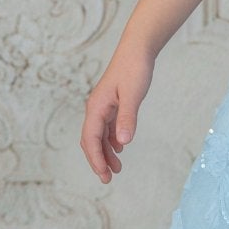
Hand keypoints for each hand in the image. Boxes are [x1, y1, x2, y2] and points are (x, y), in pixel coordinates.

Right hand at [81, 43, 154, 182]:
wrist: (137, 50)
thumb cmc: (134, 69)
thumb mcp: (133, 95)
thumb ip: (127, 118)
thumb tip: (123, 142)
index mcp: (97, 107)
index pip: (91, 139)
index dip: (96, 159)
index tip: (104, 175)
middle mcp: (96, 108)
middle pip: (91, 140)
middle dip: (97, 160)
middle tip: (108, 179)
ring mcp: (103, 106)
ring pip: (99, 135)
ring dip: (105, 152)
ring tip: (116, 169)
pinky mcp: (112, 104)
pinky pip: (107, 127)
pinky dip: (111, 140)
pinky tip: (120, 148)